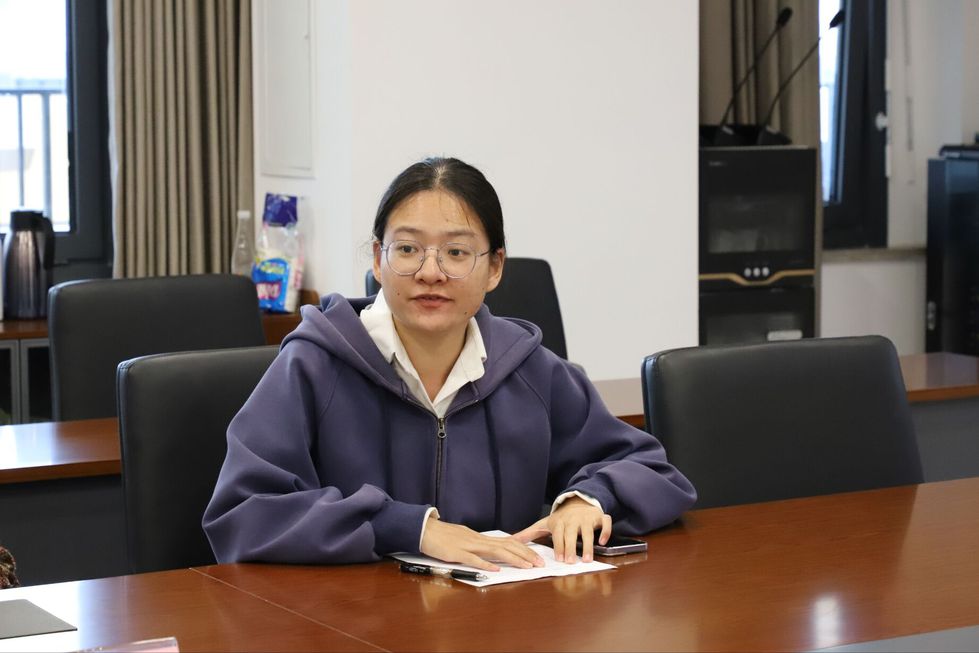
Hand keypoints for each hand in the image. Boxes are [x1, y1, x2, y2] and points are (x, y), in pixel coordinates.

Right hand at [420, 516, 544, 571]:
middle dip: (525, 555)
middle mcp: (478, 540)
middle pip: (507, 546)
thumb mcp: (463, 539)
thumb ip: (476, 546)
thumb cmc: (443, 536)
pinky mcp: (456, 553)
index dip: (523, 549)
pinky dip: (485, 563)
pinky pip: (473, 558)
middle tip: (539, 563)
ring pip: (495, 551)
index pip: (507, 542)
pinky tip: (496, 568)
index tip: (536, 556)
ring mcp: (468, 546)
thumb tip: (489, 554)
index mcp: (480, 538)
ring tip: (526, 566)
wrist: (425, 529)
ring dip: (513, 559)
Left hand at [512, 497, 611, 563]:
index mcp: (559, 522)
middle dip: (571, 547)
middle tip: (571, 562)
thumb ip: (529, 533)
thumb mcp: (544, 523)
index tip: (559, 559)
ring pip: (589, 530)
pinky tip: (602, 542)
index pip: (559, 534)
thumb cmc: (561, 518)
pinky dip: (605, 531)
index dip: (559, 546)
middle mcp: (573, 519)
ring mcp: (587, 518)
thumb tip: (510, 540)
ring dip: (588, 544)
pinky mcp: (599, 516)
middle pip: (572, 534)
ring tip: (587, 559)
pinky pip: (605, 522)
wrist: (578, 501)